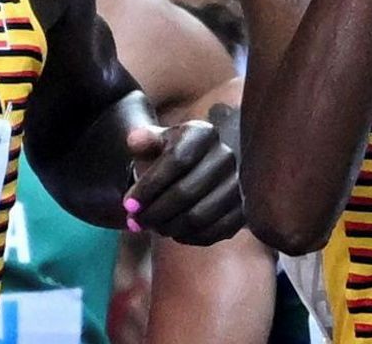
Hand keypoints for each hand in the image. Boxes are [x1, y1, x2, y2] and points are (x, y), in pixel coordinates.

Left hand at [123, 121, 242, 245]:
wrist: (198, 168)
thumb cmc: (170, 155)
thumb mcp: (155, 142)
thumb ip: (143, 140)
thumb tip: (135, 141)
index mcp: (202, 133)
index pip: (176, 161)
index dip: (149, 186)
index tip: (128, 205)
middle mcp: (225, 156)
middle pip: (186, 192)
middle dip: (155, 212)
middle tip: (136, 222)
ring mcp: (238, 185)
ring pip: (200, 216)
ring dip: (169, 227)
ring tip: (152, 227)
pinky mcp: (243, 211)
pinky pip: (215, 232)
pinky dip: (190, 238)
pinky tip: (173, 233)